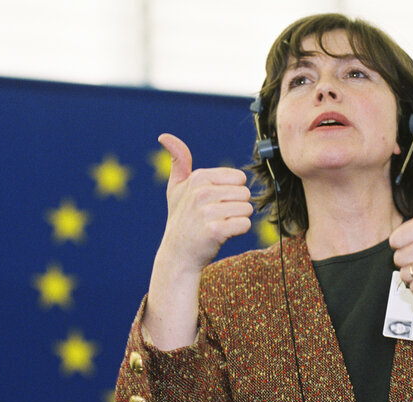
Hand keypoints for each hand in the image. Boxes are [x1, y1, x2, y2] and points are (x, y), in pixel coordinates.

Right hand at [143, 134, 252, 350]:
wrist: (178, 254)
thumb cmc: (181, 219)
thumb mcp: (176, 188)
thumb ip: (178, 161)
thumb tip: (164, 136)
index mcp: (198, 178)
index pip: (239, 179)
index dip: (230, 193)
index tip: (213, 203)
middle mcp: (201, 193)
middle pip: (245, 194)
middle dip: (235, 207)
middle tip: (216, 217)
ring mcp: (207, 212)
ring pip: (247, 210)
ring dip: (237, 220)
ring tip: (218, 226)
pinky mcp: (215, 231)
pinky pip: (244, 225)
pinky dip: (238, 232)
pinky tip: (222, 235)